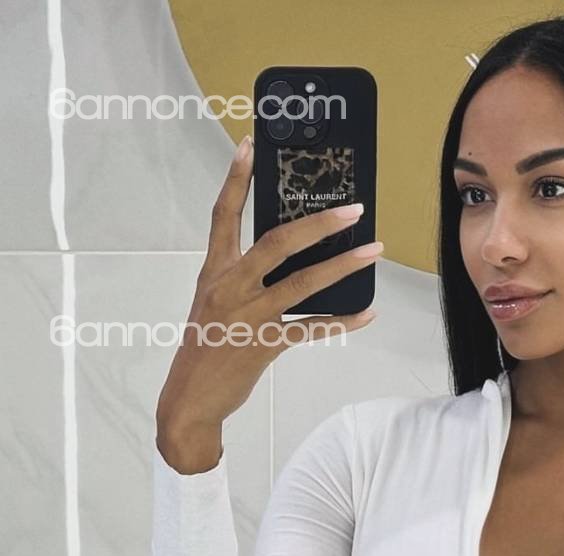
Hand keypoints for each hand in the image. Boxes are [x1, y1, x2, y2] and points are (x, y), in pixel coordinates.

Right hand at [156, 134, 381, 445]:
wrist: (189, 401)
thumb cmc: (204, 350)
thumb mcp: (213, 304)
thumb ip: (241, 279)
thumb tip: (286, 258)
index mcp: (214, 272)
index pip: (222, 216)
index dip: (236, 179)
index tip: (250, 145)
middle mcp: (231, 287)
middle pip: (277, 242)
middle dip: (318, 223)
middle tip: (353, 209)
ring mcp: (250, 316)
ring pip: (303, 283)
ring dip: (343, 266)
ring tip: (374, 251)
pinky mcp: (266, 345)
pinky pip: (312, 329)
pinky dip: (342, 322)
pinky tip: (366, 314)